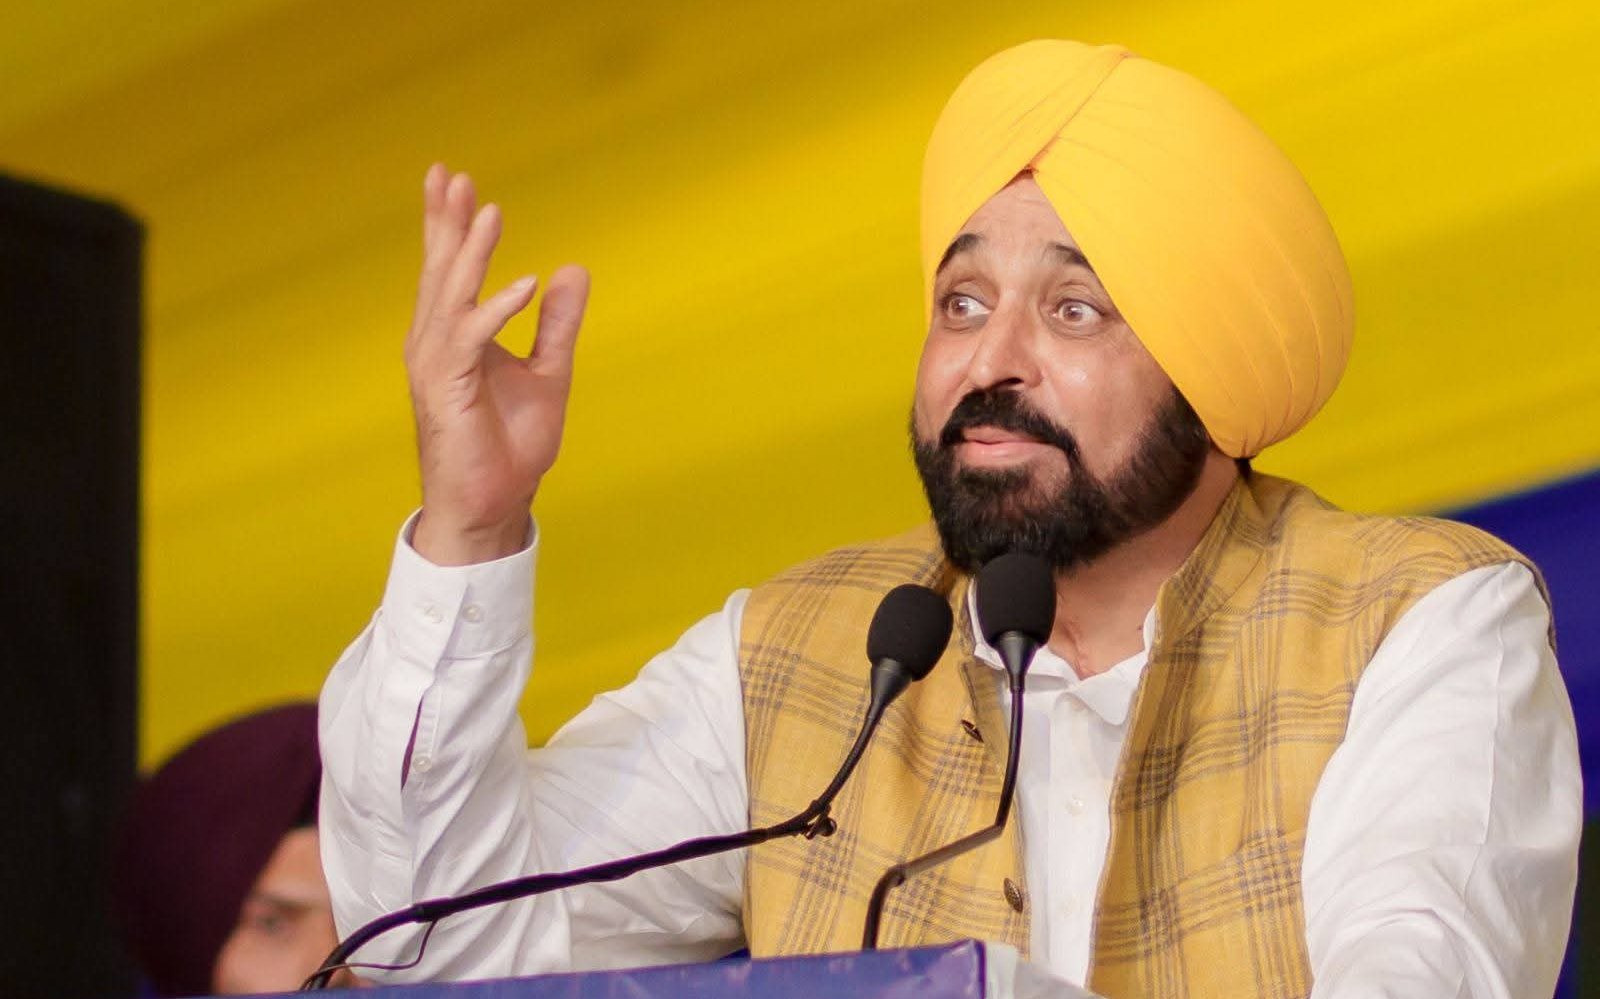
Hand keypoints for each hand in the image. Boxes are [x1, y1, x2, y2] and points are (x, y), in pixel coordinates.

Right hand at [404, 164, 589, 564]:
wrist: (495, 504)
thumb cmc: (510, 447)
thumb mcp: (548, 372)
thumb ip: (556, 323)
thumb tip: (571, 269)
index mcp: (455, 338)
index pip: (450, 271)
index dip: (450, 226)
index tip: (455, 180)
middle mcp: (436, 345)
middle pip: (439, 271)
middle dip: (447, 223)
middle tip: (452, 175)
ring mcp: (436, 366)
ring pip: (450, 296)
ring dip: (472, 254)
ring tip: (491, 212)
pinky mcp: (447, 391)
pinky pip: (470, 340)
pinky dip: (497, 310)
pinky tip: (525, 284)